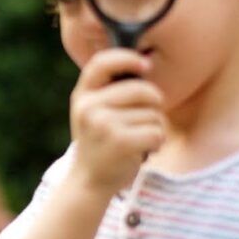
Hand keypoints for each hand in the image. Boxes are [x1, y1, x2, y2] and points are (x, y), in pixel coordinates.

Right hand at [69, 49, 164, 195]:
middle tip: (143, 119)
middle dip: (153, 103)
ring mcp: (103, 124)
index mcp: (82, 95)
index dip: (127, 58)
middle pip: (142, 90)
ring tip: (135, 139)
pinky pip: (157, 132)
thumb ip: (109, 90)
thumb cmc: (99, 141)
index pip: (102, 63)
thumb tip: (145, 62)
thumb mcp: (93, 112)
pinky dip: (156, 142)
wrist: (89, 180)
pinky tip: (141, 150)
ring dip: (153, 128)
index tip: (145, 64)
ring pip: (153, 114)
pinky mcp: (120, 142)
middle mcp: (89, 107)